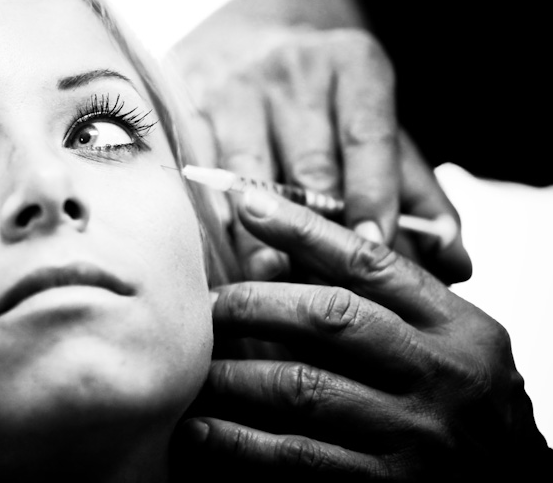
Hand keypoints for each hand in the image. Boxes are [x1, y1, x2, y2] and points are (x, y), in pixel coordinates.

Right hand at [167, 7, 470, 282]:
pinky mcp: (182, 106)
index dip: (371, 195)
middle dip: (317, 231)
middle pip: (307, 165)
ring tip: (271, 280)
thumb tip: (457, 263)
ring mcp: (231, 87)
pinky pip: (197, 173)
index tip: (373, 249)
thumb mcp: (378, 124)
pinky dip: (211, 217)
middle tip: (328, 290)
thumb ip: (416, 191)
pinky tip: (220, 256)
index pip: (367, 135)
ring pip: (246, 176)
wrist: (248, 37)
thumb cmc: (324, 99)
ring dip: (258, 233)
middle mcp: (290, 69)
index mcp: (351, 62)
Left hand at [173, 188, 549, 479]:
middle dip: (252, 305)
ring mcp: (417, 432)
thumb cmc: (464, 401)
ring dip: (233, 375)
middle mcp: (440, 372)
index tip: (244, 201)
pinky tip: (200, 430)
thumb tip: (278, 259)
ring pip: (303, 386)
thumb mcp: (449, 340)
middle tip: (206, 304)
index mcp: (455, 324)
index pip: (368, 262)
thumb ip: (383, 302)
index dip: (301, 228)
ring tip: (194, 367)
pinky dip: (240, 442)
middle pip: (327, 317)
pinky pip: (299, 456)